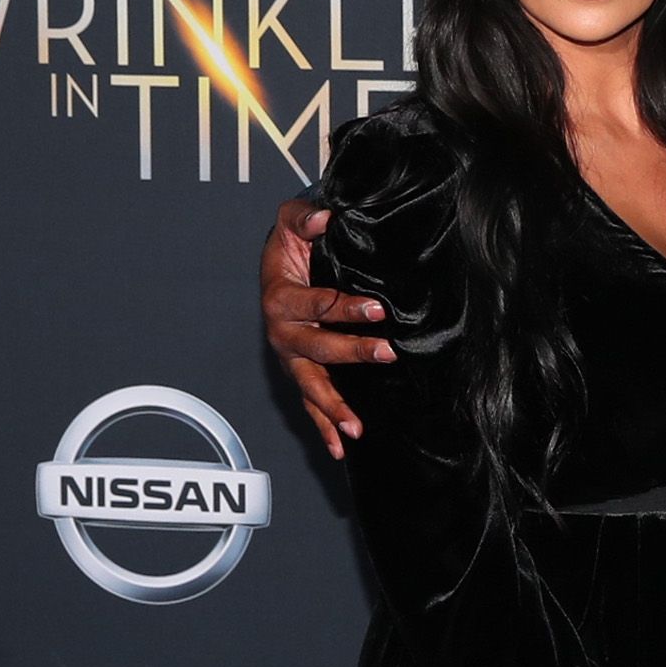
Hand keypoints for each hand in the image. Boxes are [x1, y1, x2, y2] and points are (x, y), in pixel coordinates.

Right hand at [261, 198, 391, 457]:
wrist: (278, 266)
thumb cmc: (290, 244)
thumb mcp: (291, 222)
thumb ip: (304, 217)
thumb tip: (324, 218)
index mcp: (279, 297)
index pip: (315, 304)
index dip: (345, 307)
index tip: (378, 309)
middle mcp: (282, 332)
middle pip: (317, 348)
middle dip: (352, 352)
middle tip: (387, 353)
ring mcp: (290, 357)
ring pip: (311, 385)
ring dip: (332, 408)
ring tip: (356, 428)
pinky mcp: (300, 372)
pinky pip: (309, 404)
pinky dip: (323, 427)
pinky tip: (340, 449)